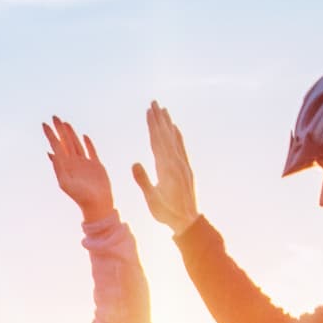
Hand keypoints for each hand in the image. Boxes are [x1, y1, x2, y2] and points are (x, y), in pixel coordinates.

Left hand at [42, 117, 115, 220]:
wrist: (97, 205)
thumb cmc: (80, 196)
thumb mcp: (66, 183)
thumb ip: (58, 168)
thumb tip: (51, 153)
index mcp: (65, 166)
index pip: (56, 146)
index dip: (50, 135)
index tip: (44, 124)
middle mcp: (73, 163)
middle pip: (65, 142)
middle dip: (59, 130)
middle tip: (54, 117)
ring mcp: (85, 164)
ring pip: (76, 144)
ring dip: (70, 134)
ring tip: (65, 124)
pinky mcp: (96, 166)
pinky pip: (91, 151)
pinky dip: (88, 143)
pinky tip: (84, 136)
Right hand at [133, 101, 197, 232]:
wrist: (188, 220)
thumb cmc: (167, 212)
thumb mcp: (152, 199)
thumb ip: (144, 181)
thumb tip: (134, 163)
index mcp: (166, 168)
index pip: (157, 141)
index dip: (152, 125)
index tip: (148, 111)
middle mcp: (176, 162)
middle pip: (165, 135)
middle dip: (159, 118)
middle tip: (154, 102)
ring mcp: (182, 164)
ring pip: (174, 138)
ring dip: (168, 123)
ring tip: (163, 110)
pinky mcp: (186, 168)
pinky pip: (181, 147)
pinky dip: (177, 135)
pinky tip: (174, 128)